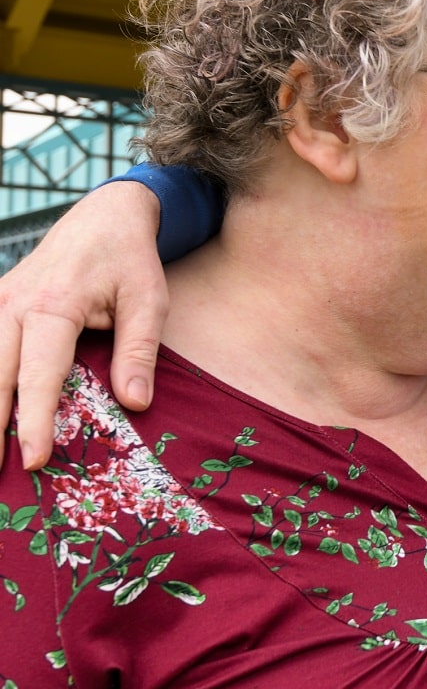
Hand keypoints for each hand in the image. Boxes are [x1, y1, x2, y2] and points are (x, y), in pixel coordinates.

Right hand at [0, 182, 167, 469]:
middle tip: (0, 472)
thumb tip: (135, 403)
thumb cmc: (130, 260)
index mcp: (52, 305)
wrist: (105, 216)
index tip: (35, 459)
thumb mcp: (149, 301)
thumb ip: (138, 352)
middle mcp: (13, 305)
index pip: (39, 374)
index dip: (35, 420)